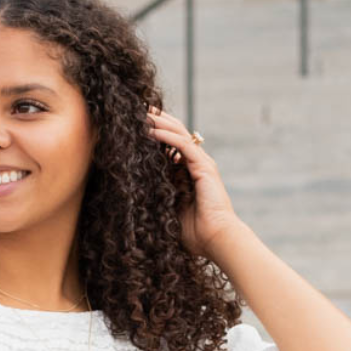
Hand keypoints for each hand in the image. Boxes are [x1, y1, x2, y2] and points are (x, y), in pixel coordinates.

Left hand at [145, 104, 239, 258]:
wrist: (216, 240)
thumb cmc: (195, 233)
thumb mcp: (170, 208)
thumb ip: (160, 194)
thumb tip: (138, 187)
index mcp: (188, 173)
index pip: (170, 146)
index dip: (154, 134)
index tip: (134, 127)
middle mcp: (196, 164)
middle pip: (174, 134)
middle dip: (156, 120)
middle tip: (136, 110)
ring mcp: (201, 163)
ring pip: (178, 134)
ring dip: (159, 122)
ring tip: (141, 114)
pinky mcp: (204, 166)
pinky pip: (182, 145)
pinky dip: (166, 136)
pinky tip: (151, 130)